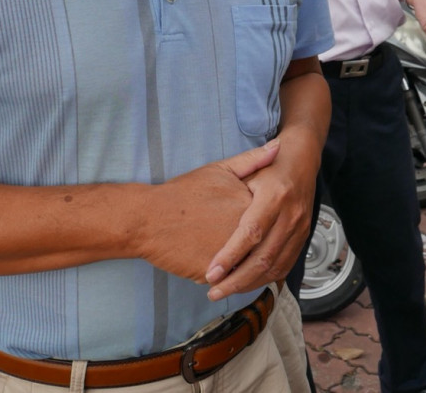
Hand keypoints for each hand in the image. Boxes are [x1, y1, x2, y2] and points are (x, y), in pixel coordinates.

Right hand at [136, 141, 279, 282]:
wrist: (147, 219)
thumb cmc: (182, 193)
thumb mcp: (219, 170)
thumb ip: (252, 160)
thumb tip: (278, 147)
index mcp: (253, 206)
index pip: (271, 219)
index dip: (260, 220)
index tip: (243, 220)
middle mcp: (249, 232)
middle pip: (263, 244)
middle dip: (255, 246)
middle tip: (229, 241)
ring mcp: (234, 256)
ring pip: (249, 265)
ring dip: (245, 266)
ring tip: (223, 257)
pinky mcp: (217, 275)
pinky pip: (231, 279)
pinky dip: (229, 278)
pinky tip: (218, 268)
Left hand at [203, 140, 316, 299]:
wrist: (302, 161)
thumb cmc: (270, 166)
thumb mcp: (249, 167)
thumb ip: (229, 187)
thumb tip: (207, 205)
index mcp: (275, 195)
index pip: (251, 232)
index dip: (231, 256)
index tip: (211, 273)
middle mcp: (291, 214)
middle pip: (264, 257)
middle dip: (237, 280)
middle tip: (213, 291)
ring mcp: (301, 228)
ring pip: (275, 267)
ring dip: (249, 284)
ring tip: (225, 291)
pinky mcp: (304, 237)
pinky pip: (285, 266)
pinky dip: (264, 279)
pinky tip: (246, 283)